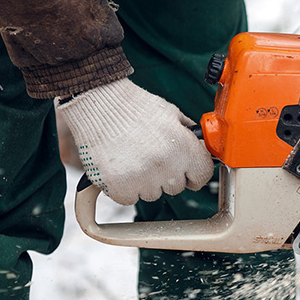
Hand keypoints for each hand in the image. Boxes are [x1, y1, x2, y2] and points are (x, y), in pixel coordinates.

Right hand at [57, 78, 213, 205]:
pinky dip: (124, 188)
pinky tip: (120, 167)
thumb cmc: (134, 106)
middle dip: (167, 175)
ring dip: (145, 182)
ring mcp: (142, 177)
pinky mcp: (118, 186)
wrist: (96, 101)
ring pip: (152, 194)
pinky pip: (129, 198)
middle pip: (176, 187)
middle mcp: (166, 165)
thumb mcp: (172, 114)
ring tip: (133, 158)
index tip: (188, 172)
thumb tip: (202, 150)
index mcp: (184, 147)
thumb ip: (189, 136)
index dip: (195, 174)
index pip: (203, 176)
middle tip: (151, 157)